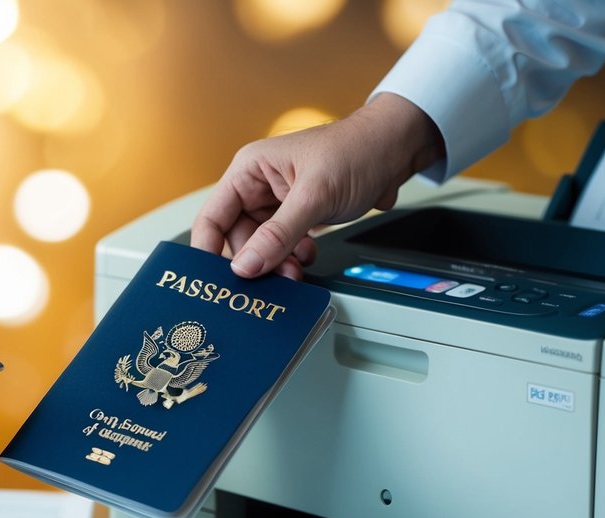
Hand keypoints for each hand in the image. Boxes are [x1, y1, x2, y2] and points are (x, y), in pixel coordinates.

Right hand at [191, 93, 443, 278]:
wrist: (396, 149)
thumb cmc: (357, 151)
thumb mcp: (315, 196)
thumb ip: (278, 234)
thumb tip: (246, 266)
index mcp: (249, 170)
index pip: (212, 217)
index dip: (207, 250)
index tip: (211, 281)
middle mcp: (258, 186)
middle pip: (237, 238)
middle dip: (256, 261)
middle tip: (274, 278)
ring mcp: (277, 202)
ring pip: (261, 246)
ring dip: (277, 262)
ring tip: (296, 267)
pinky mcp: (296, 215)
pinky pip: (282, 245)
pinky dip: (292, 257)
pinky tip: (307, 255)